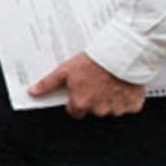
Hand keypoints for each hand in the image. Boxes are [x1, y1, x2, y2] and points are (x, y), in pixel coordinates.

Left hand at [28, 52, 144, 118]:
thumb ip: (48, 84)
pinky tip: (122, 84)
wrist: (120, 54)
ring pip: (111, 109)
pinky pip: (129, 106)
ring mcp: (116, 109)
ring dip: (110, 98)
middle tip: (96, 82)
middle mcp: (98, 110)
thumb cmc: (92, 62)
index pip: (74, 111)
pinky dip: (127, 97)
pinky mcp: (133, 105)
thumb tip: (33, 92)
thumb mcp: (65, 70)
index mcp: (81, 104)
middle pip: (94, 110)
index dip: (76, 101)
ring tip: (110, 81)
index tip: (81, 90)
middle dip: (94, 99)